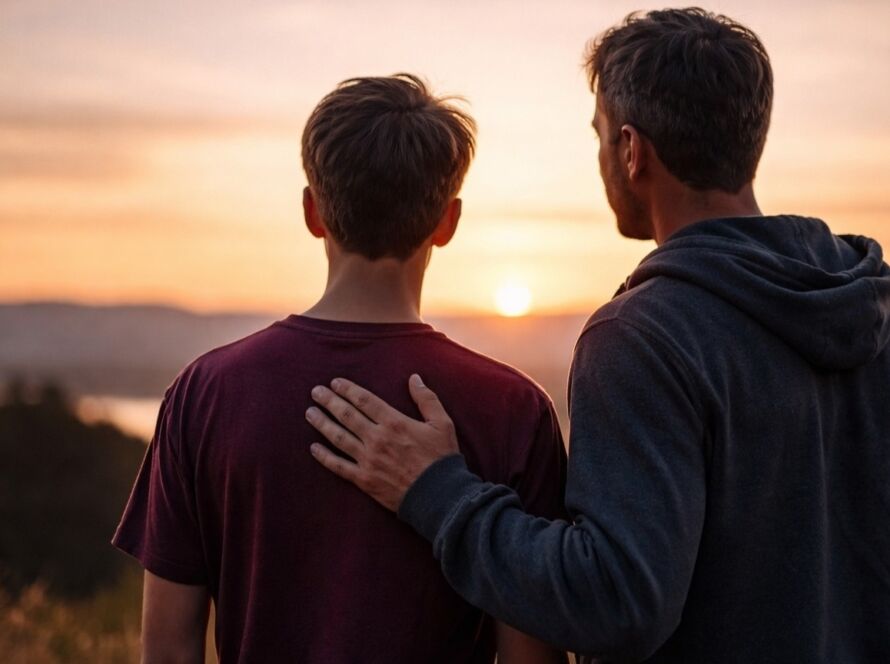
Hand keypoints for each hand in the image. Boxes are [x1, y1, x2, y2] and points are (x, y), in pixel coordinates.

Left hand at [305, 374, 459, 511]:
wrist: (439, 496)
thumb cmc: (442, 458)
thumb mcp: (442, 423)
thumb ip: (426, 399)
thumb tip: (414, 378)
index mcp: (394, 422)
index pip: (364, 400)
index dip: (347, 389)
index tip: (335, 383)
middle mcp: (377, 438)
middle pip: (346, 415)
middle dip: (329, 401)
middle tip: (315, 392)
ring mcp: (368, 460)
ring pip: (338, 437)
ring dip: (322, 423)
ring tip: (310, 413)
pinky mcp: (364, 480)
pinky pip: (339, 466)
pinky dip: (324, 457)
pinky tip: (313, 448)